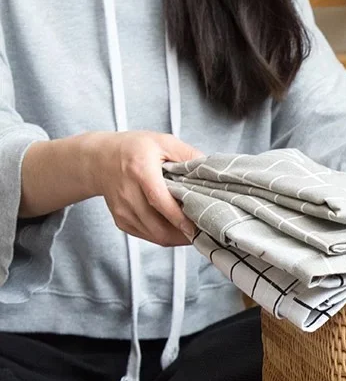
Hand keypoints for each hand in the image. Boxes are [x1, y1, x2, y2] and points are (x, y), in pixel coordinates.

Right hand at [83, 131, 203, 245]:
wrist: (98, 159)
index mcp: (140, 171)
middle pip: (158, 226)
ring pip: (155, 236)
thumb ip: (189, 155)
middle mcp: (128, 193)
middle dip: (184, 234)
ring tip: (194, 231)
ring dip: (177, 238)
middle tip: (203, 231)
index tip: (198, 227)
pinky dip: (164, 236)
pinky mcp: (121, 220)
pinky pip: (147, 236)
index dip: (179, 218)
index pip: (159, 201)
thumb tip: (212, 171)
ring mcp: (122, 210)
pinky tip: (176, 228)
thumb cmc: (135, 149)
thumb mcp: (163, 142)